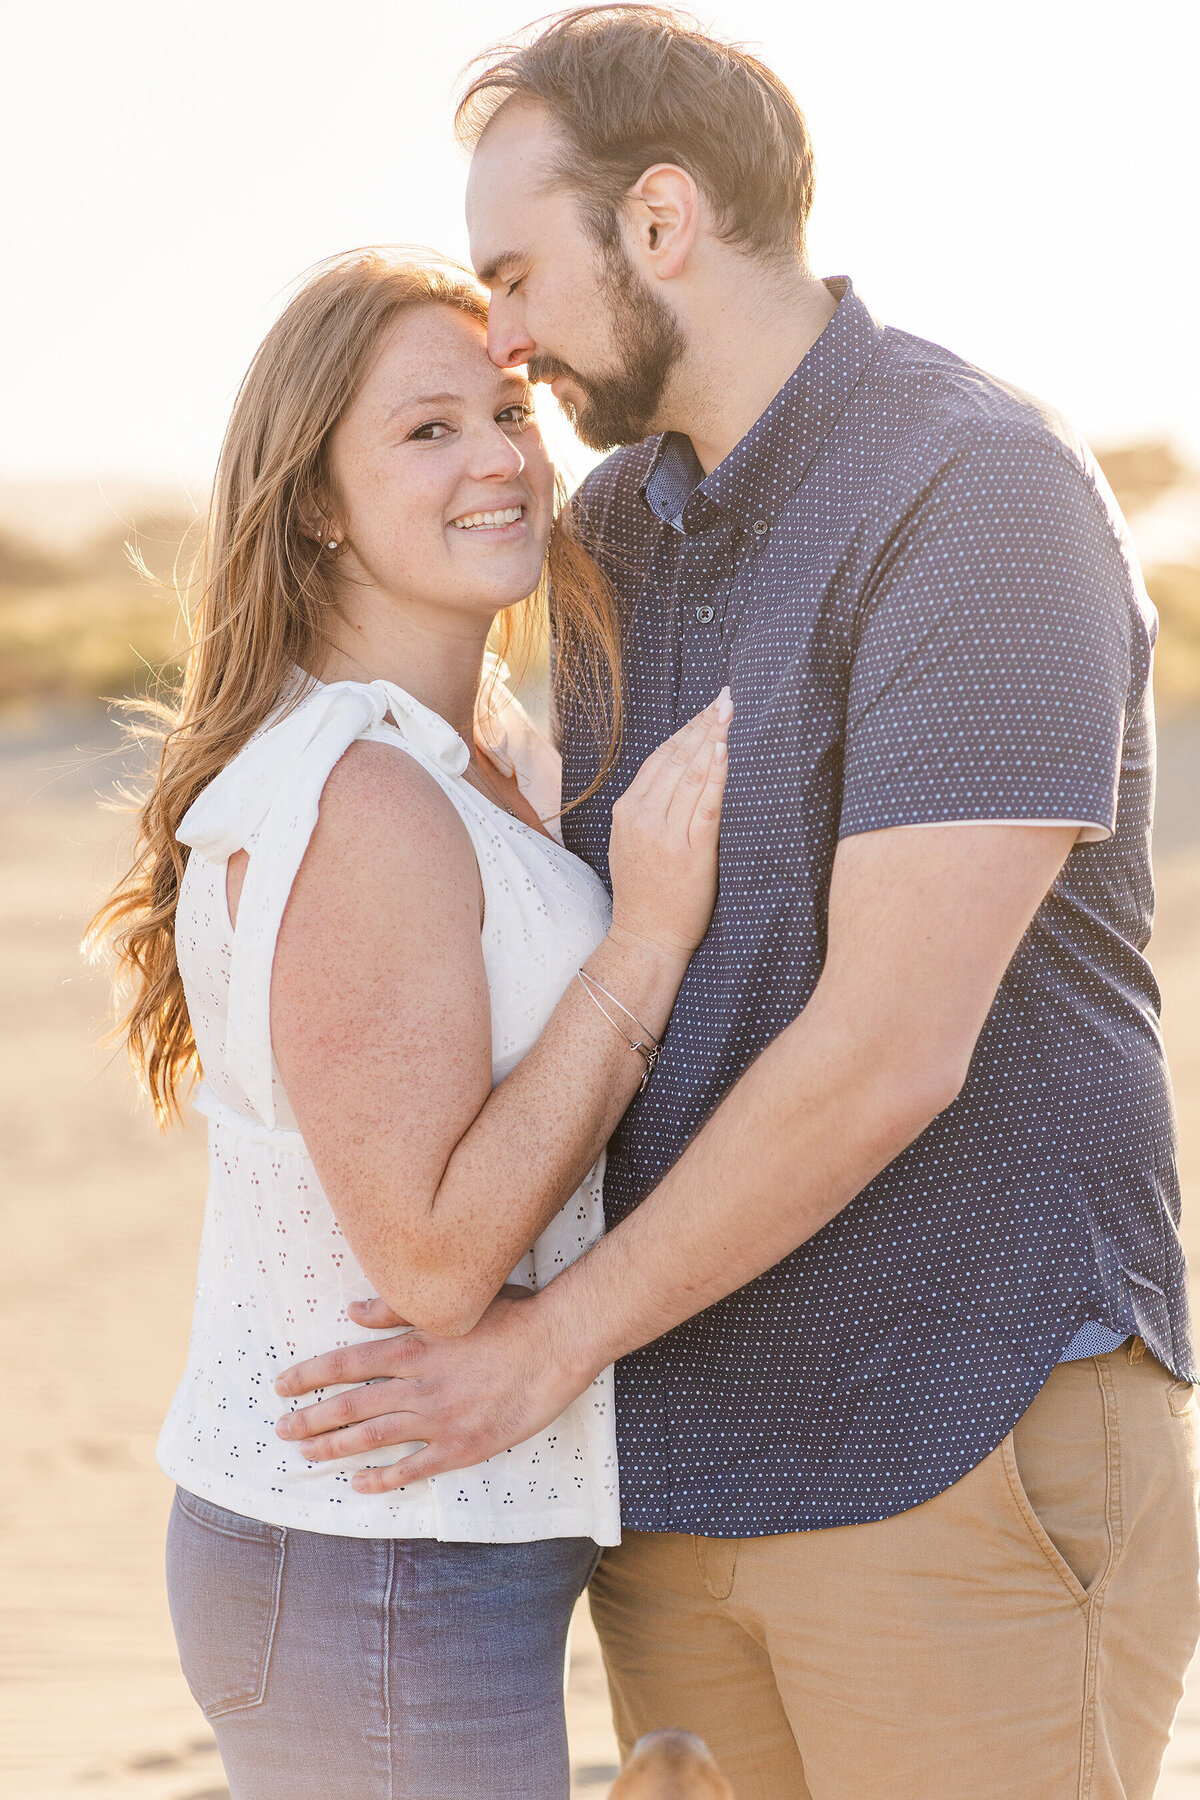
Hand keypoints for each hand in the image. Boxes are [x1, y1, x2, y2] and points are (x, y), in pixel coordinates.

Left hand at [273, 1289, 595, 1490]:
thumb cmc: (509, 1314)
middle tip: (281, 1429)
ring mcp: (439, 1420)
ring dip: (335, 1447)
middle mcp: (418, 1387)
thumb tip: (350, 1312)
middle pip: (350, 1406)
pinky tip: (359, 1484)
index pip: (346, 1364)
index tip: (281, 1386)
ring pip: (373, 1439)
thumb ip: (395, 1310)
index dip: (310, 1376)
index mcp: (412, 1349)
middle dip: (311, 1418)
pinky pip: (414, 1468)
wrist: (556, 1344)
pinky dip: (383, 1478)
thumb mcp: (451, 1305)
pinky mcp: (463, 1447)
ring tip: (307, 1454)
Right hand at [608, 689, 730, 960]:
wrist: (645, 937)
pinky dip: (715, 775)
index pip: (659, 758)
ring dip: (713, 739)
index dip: (685, 730)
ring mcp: (666, 834)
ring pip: (690, 775)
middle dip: (703, 725)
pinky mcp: (691, 852)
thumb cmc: (644, 892)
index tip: (706, 710)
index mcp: (627, 811)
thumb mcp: (631, 842)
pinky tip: (723, 751)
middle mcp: (643, 816)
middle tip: (726, 699)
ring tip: (730, 713)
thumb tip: (674, 774)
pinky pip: (706, 805)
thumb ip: (646, 808)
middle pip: (676, 759)